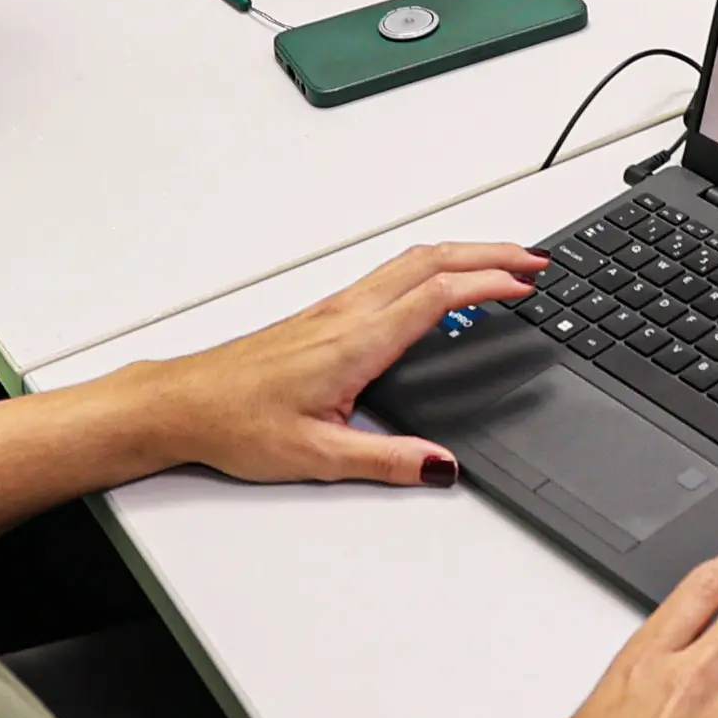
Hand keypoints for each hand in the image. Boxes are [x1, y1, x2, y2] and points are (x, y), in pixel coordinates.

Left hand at [153, 241, 547, 485]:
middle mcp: (348, 313)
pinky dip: (432, 267)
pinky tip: (441, 286)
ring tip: (502, 263)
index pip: (437, 295)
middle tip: (535, 259)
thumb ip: (387, 461)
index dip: (489, 282)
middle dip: (490, 252)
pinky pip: (390, 275)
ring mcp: (334, 309)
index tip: (528, 282)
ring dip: (462, 253)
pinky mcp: (324, 315)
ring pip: (410, 261)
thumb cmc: (236, 421)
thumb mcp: (318, 456)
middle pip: (431, 259)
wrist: (182, 402)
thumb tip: (441, 466)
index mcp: (355, 341)